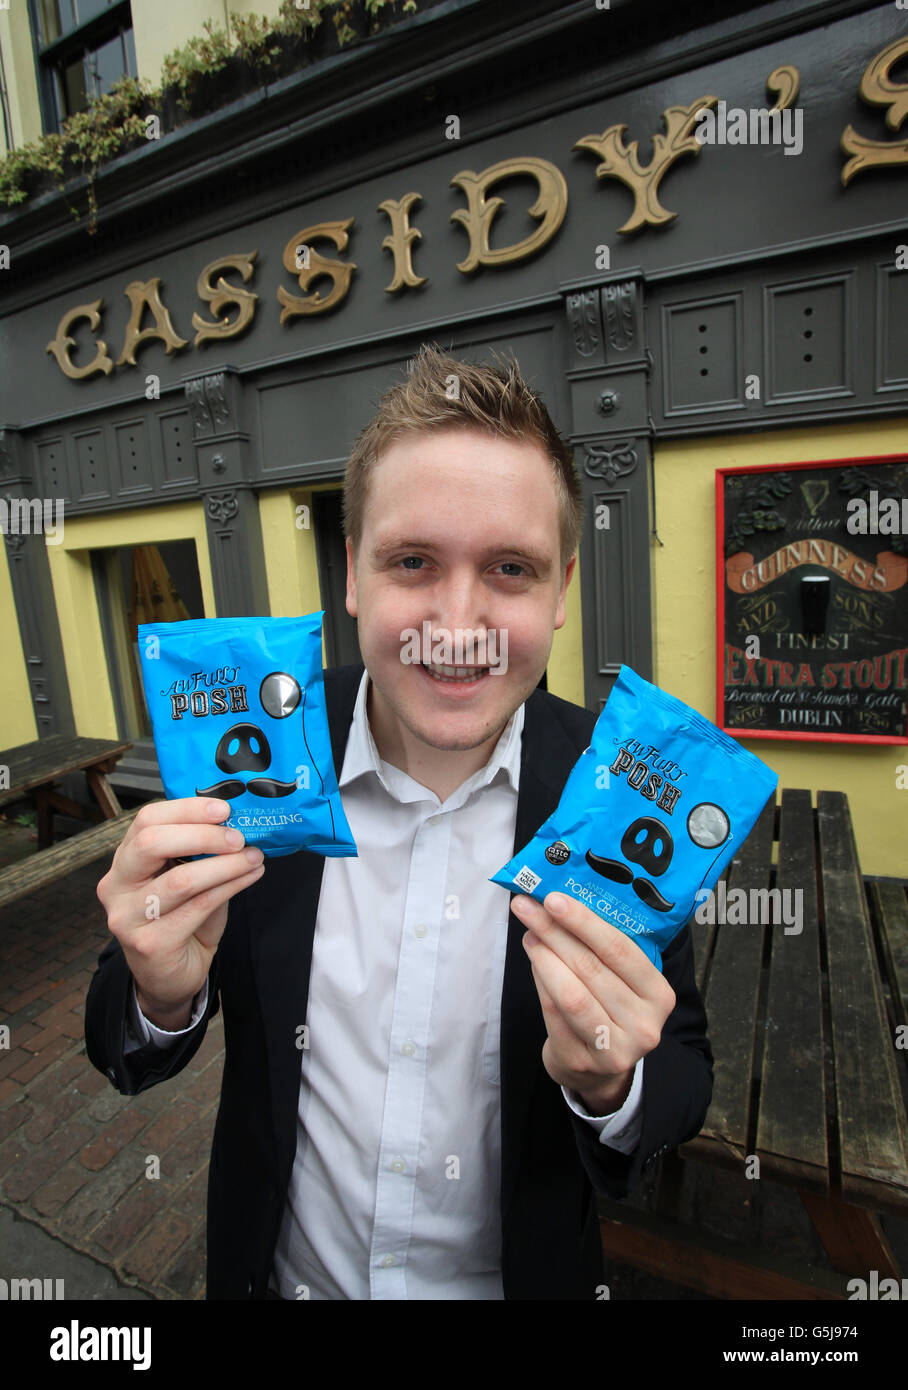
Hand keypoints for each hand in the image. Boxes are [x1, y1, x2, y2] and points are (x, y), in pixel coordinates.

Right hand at [96, 798, 264, 1026]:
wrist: (168, 977)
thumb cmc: (180, 921)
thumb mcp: (184, 878)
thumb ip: (198, 853)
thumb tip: (237, 825)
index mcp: (124, 860)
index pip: (146, 820)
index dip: (186, 809)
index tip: (223, 809)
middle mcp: (116, 886)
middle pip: (151, 843)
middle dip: (202, 835)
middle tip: (238, 837)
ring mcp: (127, 917)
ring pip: (180, 880)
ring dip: (224, 865)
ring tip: (253, 858)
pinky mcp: (149, 944)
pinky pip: (198, 907)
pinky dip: (230, 887)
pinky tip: (250, 877)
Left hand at [511, 890, 675, 1114]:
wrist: (599, 1070)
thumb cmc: (609, 1009)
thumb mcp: (623, 981)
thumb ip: (603, 949)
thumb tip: (559, 902)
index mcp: (659, 995)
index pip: (619, 950)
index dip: (583, 922)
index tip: (553, 898)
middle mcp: (643, 1024)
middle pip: (591, 968)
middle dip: (554, 931)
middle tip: (527, 907)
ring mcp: (614, 1048)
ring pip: (571, 993)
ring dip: (543, 956)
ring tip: (528, 933)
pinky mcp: (581, 1061)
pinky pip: (554, 1013)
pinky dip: (540, 982)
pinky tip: (534, 961)